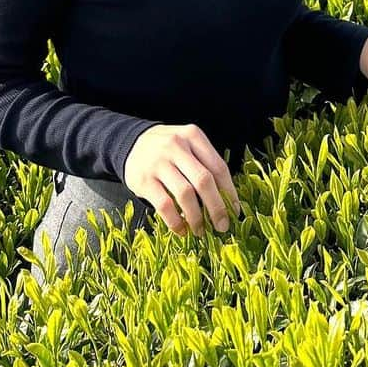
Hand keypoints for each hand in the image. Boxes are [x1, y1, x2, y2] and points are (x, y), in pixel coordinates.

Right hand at [122, 123, 240, 237]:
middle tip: (222, 226)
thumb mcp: (188, 144)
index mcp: (193, 136)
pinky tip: (181, 230)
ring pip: (185, 194)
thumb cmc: (169, 149)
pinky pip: (164, 205)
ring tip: (201, 230)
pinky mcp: (144, 180)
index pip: (218, 166)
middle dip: (216, 207)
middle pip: (204, 180)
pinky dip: (175, 221)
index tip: (235, 211)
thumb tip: (227, 199)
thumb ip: (205, 163)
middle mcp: (177, 146)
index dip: (229, 191)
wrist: (132, 142)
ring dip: (196, 217)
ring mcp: (159, 163)